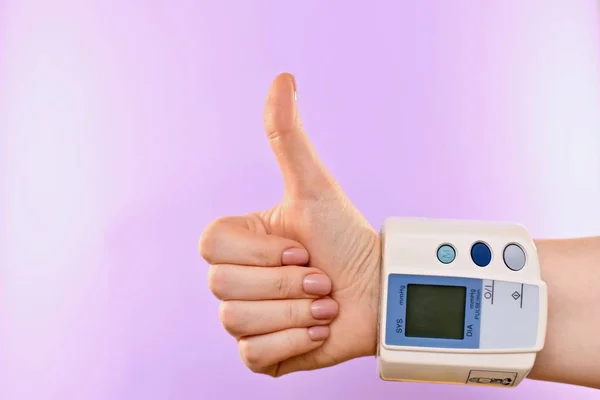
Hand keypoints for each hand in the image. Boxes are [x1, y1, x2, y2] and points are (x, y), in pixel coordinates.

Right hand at [199, 73, 380, 376]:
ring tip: (324, 302)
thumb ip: (288, 136)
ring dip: (295, 310)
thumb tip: (282, 79)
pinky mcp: (261, 354)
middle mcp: (237, 279)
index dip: (259, 251)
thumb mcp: (314, 187)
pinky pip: (253, 354)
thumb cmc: (346, 237)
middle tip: (319, 276)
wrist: (379, 291)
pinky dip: (293, 340)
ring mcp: (246, 318)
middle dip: (284, 282)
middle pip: (222, 288)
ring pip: (238, 322)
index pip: (211, 248)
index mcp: (239, 242)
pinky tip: (316, 328)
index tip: (299, 246)